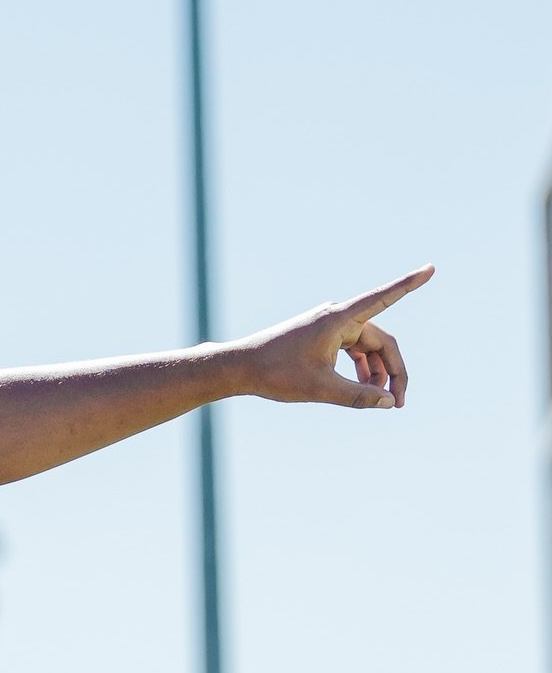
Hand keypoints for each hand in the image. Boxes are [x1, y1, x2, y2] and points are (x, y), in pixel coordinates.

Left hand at [234, 265, 433, 408]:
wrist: (240, 368)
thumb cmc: (276, 374)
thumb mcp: (321, 389)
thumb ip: (358, 396)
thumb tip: (388, 403)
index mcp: (339, 319)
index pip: (382, 298)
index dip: (409, 284)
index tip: (431, 268)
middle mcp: (337, 317)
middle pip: (381, 341)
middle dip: (393, 371)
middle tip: (398, 404)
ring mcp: (329, 326)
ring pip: (368, 348)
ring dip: (376, 374)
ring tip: (378, 402)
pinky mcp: (322, 337)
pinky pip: (353, 350)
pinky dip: (361, 369)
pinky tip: (363, 390)